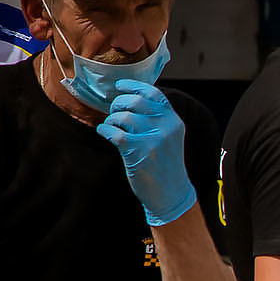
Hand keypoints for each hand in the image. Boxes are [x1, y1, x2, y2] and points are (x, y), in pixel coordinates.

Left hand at [96, 81, 197, 226]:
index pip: (153, 94)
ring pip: (123, 116)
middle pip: (134, 101)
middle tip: (114, 113)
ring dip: (111, 120)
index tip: (120, 86)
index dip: (133, 86)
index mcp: (173, 121)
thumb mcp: (168, 139)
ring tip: (112, 128)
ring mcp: (153, 139)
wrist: (171, 194)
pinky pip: (114, 131)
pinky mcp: (139, 151)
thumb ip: (156, 121)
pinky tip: (106, 134)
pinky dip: (105, 131)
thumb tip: (130, 100)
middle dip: (118, 104)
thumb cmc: (165, 166)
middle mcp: (166, 127)